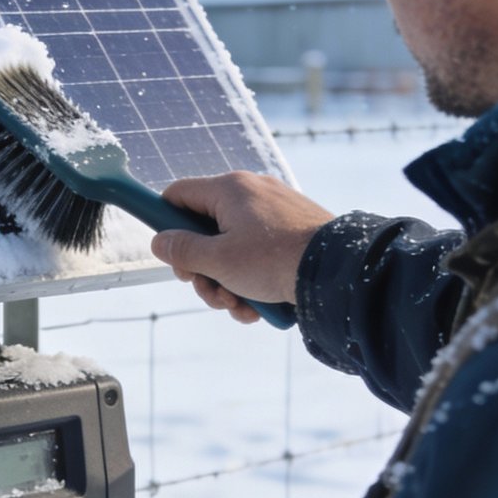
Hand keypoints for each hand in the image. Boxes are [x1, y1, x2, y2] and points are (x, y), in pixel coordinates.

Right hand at [149, 172, 334, 322]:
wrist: (337, 272)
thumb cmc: (274, 260)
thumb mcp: (218, 260)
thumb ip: (183, 251)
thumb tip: (161, 242)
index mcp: (229, 190)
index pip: (178, 195)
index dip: (166, 223)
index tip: (172, 254)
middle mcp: (252, 193)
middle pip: (205, 230)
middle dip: (203, 269)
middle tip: (209, 291)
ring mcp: (275, 213)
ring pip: (232, 249)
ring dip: (227, 283)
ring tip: (238, 305)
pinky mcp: (293, 233)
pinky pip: (259, 256)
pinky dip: (253, 282)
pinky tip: (258, 307)